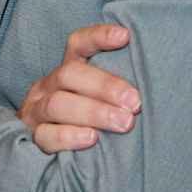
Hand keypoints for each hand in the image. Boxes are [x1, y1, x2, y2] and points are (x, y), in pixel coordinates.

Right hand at [17, 24, 141, 152]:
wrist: (41, 154)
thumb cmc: (86, 121)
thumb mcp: (99, 99)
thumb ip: (118, 89)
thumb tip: (158, 78)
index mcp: (67, 71)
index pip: (78, 44)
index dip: (98, 37)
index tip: (125, 36)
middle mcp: (48, 86)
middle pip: (69, 74)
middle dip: (105, 86)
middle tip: (135, 103)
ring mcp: (36, 111)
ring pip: (57, 104)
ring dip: (93, 112)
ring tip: (123, 123)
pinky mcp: (33, 137)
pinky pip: (45, 135)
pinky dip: (69, 136)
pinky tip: (92, 139)